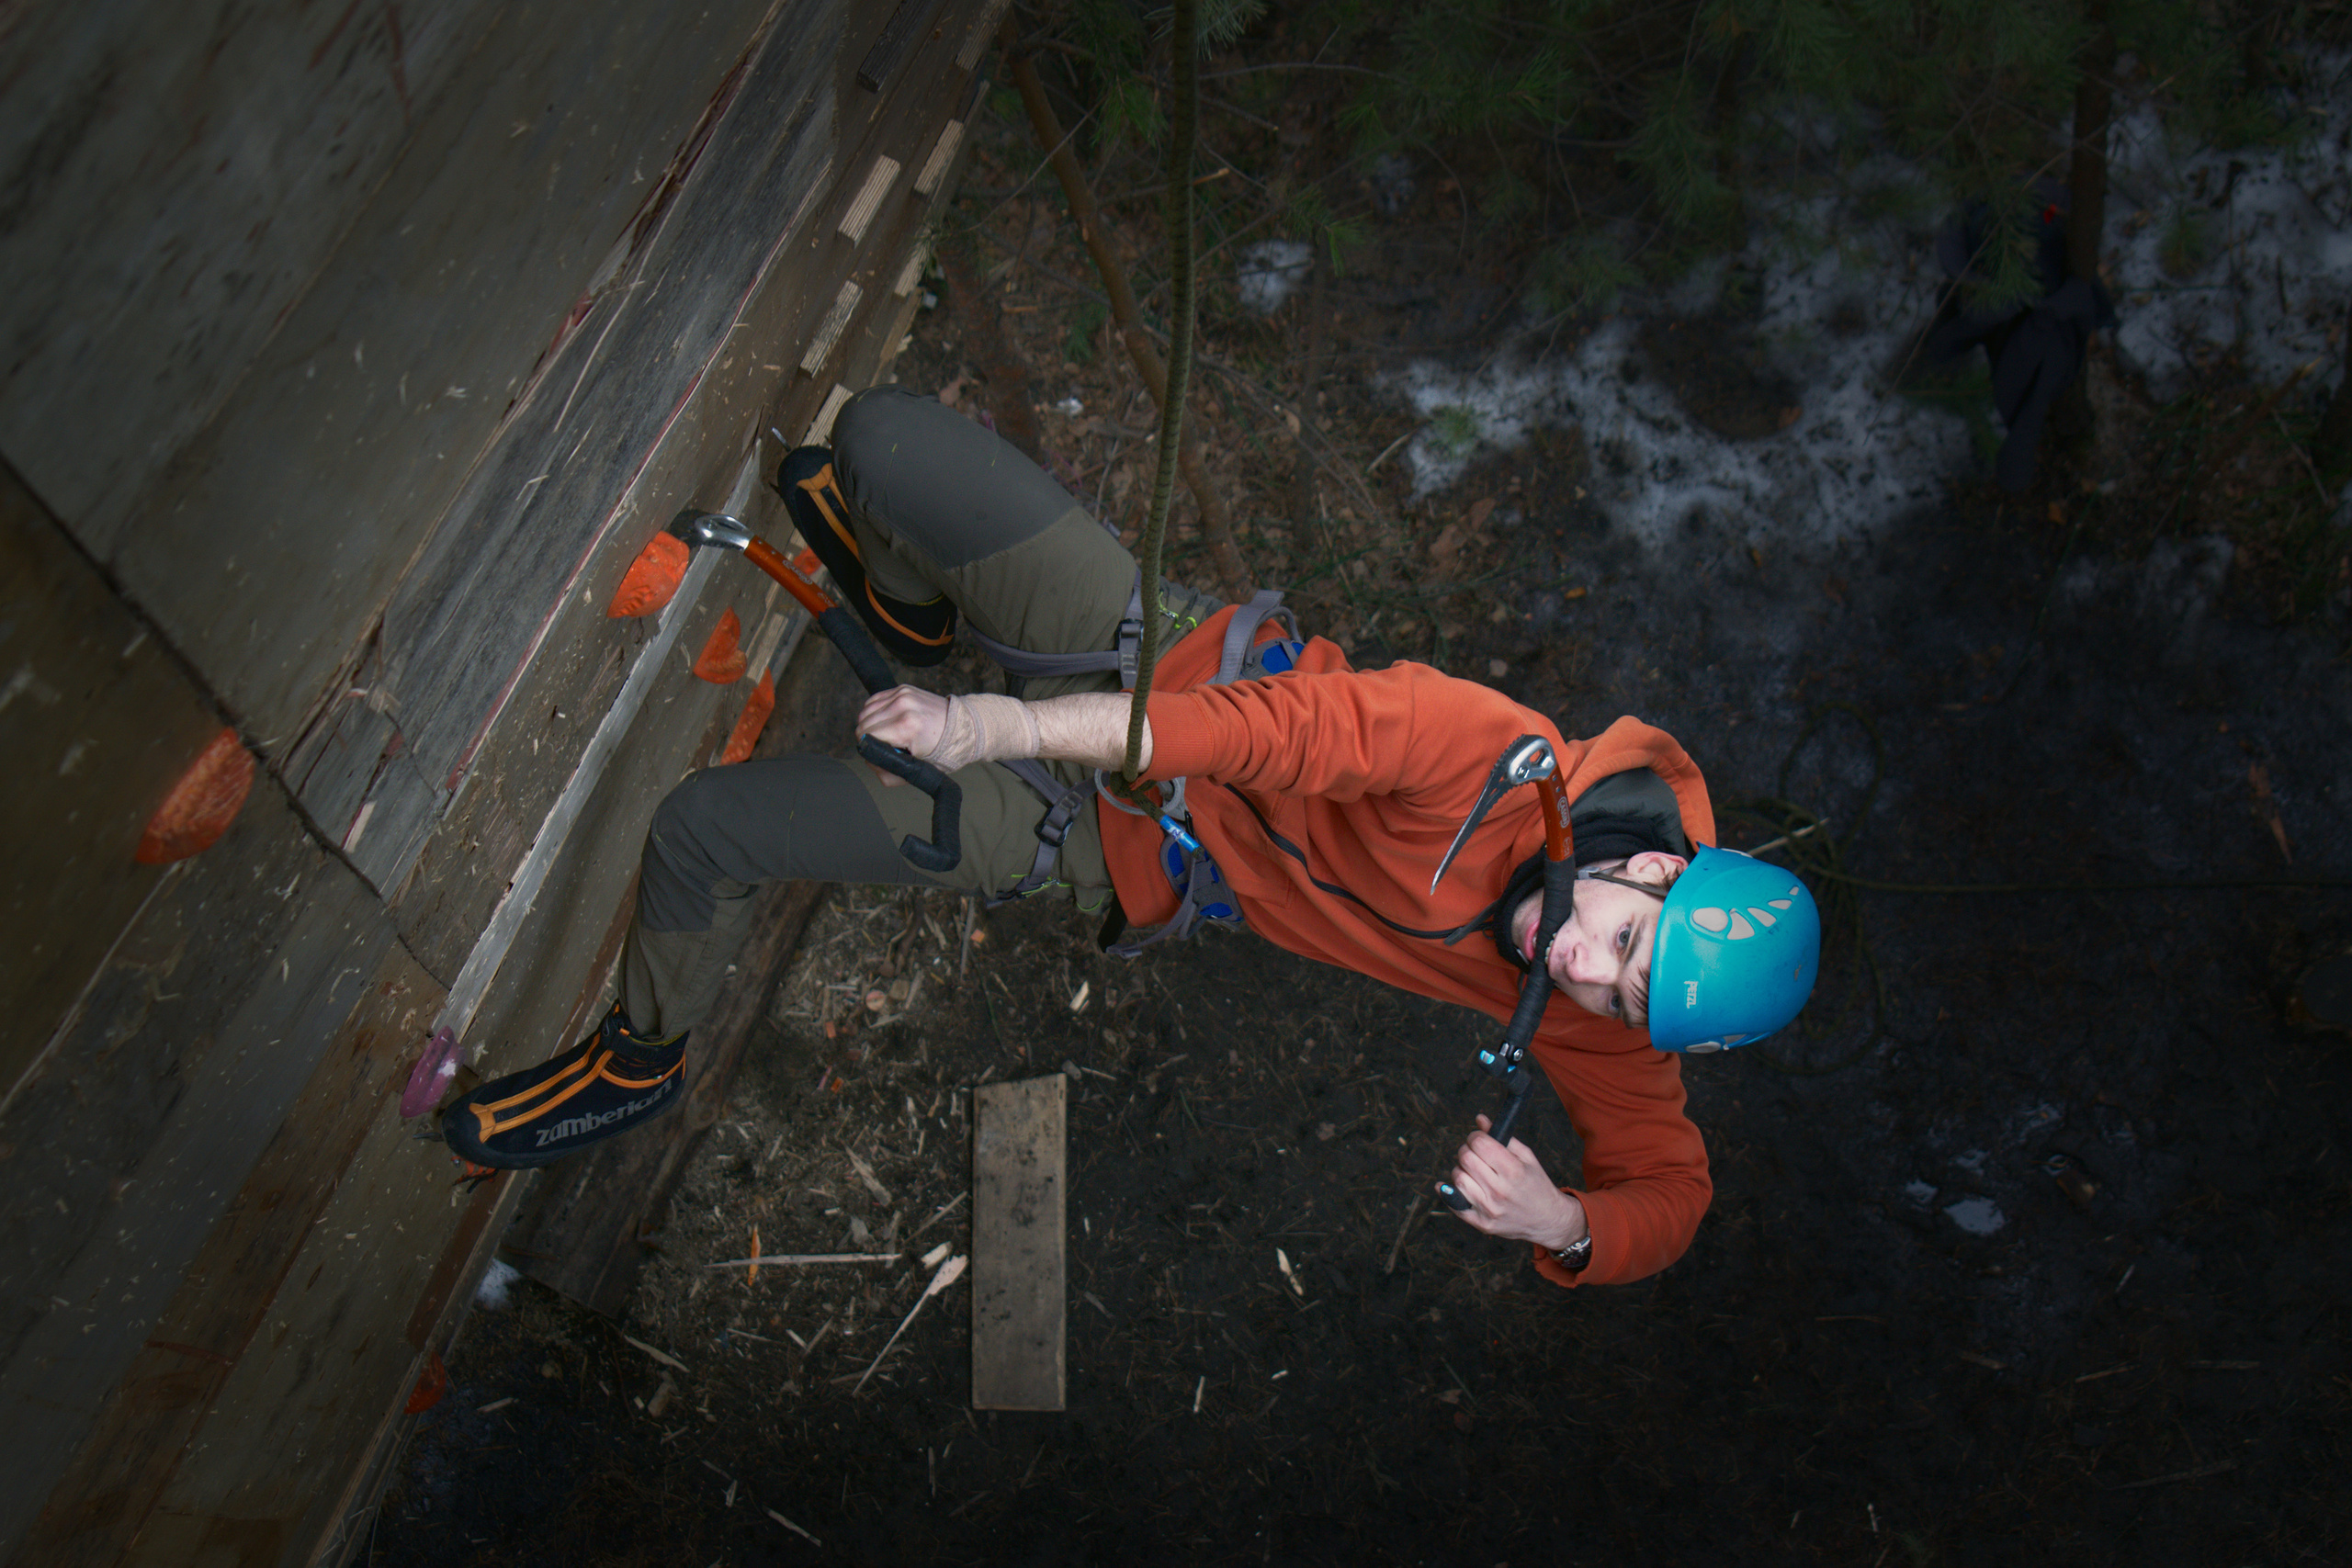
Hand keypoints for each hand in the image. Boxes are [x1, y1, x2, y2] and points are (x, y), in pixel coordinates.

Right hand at [858, 686, 949, 785]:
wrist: (964, 727)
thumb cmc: (944, 750)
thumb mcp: (917, 770)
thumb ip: (887, 773)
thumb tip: (869, 761)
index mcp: (907, 727)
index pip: (866, 737)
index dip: (868, 749)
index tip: (879, 754)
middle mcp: (902, 706)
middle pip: (863, 723)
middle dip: (869, 738)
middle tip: (886, 746)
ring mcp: (902, 694)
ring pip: (865, 711)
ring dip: (870, 724)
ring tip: (887, 734)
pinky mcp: (902, 688)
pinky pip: (874, 700)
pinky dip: (875, 712)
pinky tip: (886, 721)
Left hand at [1445, 1114, 1586, 1250]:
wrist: (1547, 1220)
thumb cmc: (1537, 1184)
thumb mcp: (1527, 1157)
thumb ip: (1503, 1137)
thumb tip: (1479, 1119)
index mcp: (1514, 1171)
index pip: (1480, 1144)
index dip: (1476, 1136)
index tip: (1478, 1138)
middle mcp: (1500, 1191)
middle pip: (1466, 1159)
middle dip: (1467, 1150)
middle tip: (1475, 1153)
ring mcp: (1490, 1209)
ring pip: (1458, 1178)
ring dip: (1461, 1170)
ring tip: (1473, 1171)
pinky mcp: (1482, 1224)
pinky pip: (1455, 1204)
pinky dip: (1447, 1192)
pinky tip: (1445, 1186)